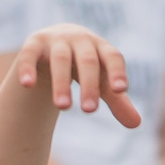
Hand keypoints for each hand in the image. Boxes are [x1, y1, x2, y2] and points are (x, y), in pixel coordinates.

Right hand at [15, 24, 142, 129]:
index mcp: (101, 48)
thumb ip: (117, 101)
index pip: (113, 57)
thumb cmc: (85, 67)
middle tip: (90, 111)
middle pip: (87, 61)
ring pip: (61, 59)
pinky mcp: (34, 43)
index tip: (120, 90)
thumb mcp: (101, 82)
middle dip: (89, 85)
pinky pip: (29, 54)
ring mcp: (56, 40)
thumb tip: (136, 124)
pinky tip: (27, 85)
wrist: (55, 44)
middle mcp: (80, 40)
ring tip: (64, 107)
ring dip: (62, 82)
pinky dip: (28, 68)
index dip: (117, 71)